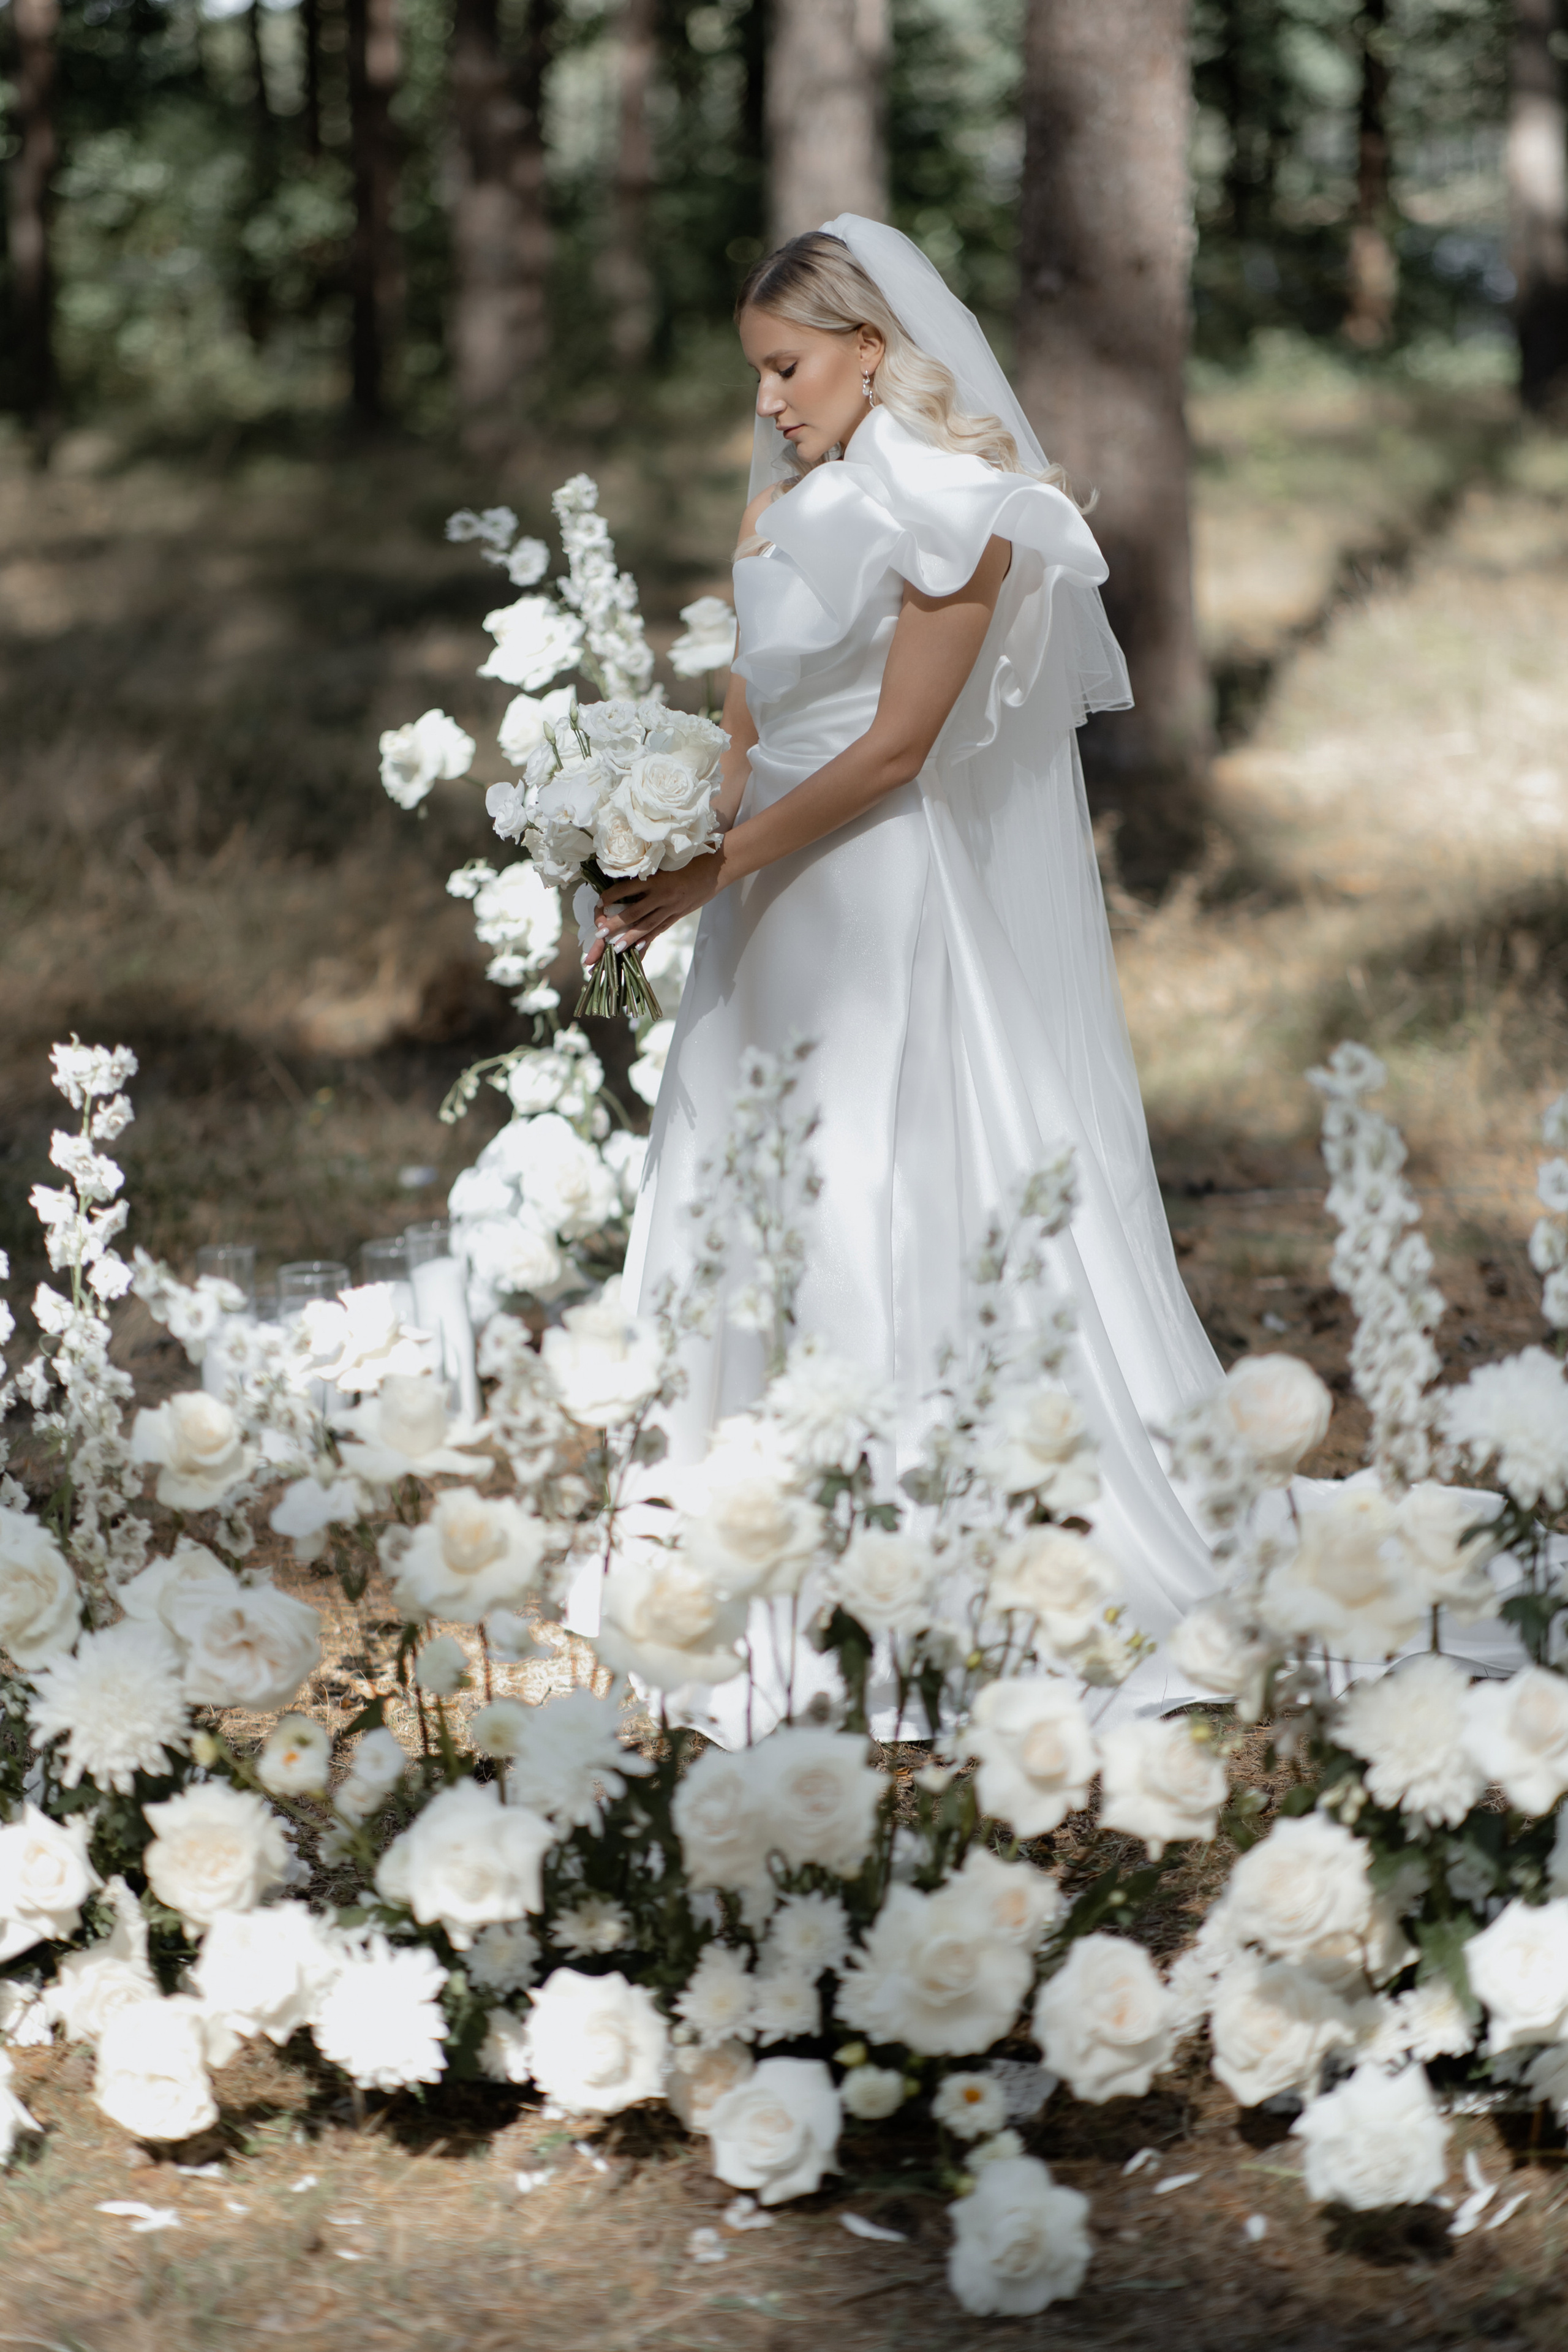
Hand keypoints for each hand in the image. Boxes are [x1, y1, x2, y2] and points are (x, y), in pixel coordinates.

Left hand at [595, 846, 726, 955]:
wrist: (717, 866)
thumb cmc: (690, 857)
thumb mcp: (666, 860)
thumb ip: (648, 870)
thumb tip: (627, 876)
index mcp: (655, 878)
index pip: (625, 889)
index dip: (610, 897)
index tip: (599, 903)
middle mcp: (661, 895)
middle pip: (633, 913)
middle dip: (615, 924)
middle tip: (600, 934)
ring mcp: (671, 907)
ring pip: (646, 925)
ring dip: (630, 937)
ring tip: (616, 948)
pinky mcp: (679, 914)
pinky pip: (661, 928)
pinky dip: (649, 937)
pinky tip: (639, 946)